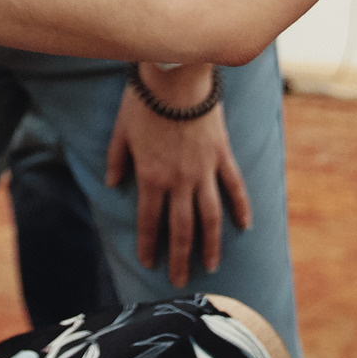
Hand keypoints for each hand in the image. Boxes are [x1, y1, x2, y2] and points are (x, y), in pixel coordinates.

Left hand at [105, 64, 250, 287]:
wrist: (177, 76)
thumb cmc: (144, 101)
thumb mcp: (121, 131)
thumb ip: (117, 160)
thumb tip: (112, 185)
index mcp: (152, 177)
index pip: (150, 221)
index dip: (149, 245)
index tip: (149, 264)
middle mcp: (179, 181)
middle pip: (182, 229)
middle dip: (180, 258)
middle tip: (182, 282)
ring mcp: (204, 170)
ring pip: (210, 216)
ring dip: (210, 244)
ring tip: (211, 265)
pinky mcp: (222, 155)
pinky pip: (234, 187)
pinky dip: (241, 207)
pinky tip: (244, 226)